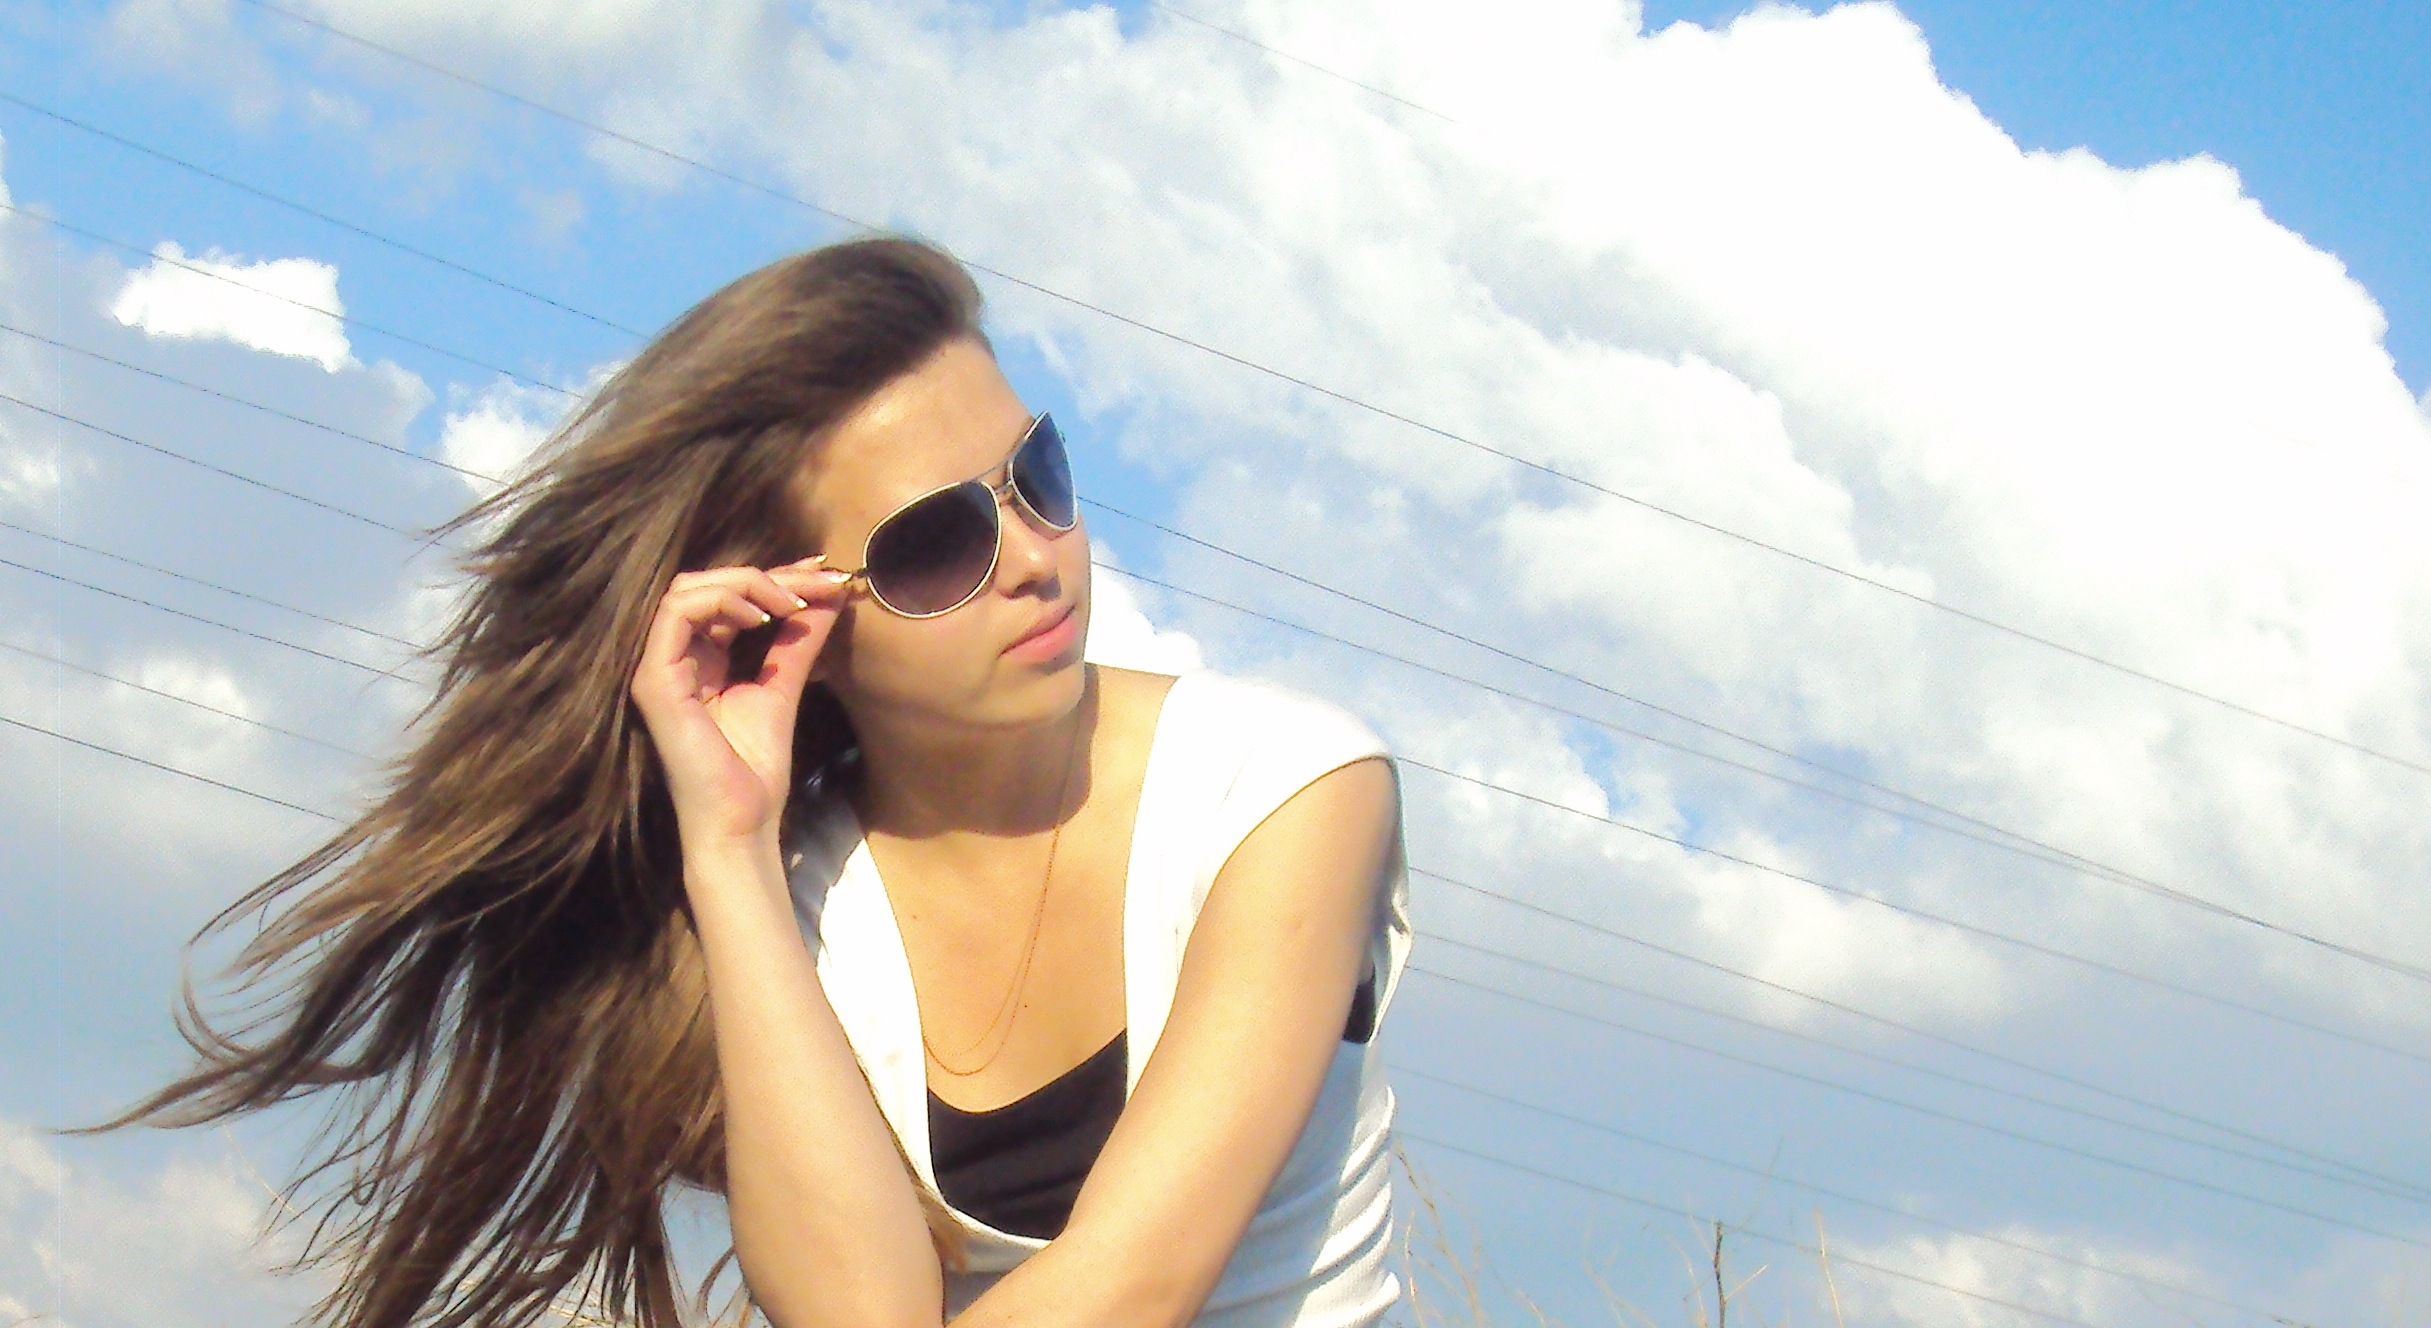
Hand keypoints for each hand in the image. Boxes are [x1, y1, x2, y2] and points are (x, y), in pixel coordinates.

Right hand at [628, 556, 853, 849]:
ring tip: (791, 602)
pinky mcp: (654, 679)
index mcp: (698, 659)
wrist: (741, 823)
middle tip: (817, 581)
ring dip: (747, 583)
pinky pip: (678, 612)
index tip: (823, 573)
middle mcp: (671, 658)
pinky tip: (761, 618)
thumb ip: (799, 640)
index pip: (725, 597)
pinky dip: (723, 602)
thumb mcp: (784, 686)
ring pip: (688, 588)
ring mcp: (657, 667)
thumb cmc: (755, 770)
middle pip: (706, 583)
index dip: (773, 576)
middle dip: (767, 574)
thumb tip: (830, 594)